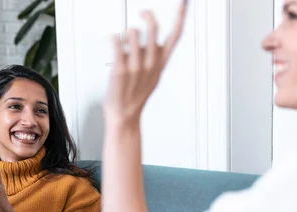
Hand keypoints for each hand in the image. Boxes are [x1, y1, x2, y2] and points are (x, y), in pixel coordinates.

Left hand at [103, 2, 187, 128]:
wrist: (124, 116)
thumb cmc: (135, 96)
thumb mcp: (152, 76)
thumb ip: (151, 56)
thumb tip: (143, 38)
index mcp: (161, 63)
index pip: (176, 35)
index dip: (181, 16)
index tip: (184, 2)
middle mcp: (151, 63)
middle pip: (154, 27)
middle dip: (147, 15)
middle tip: (142, 12)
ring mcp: (136, 66)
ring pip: (133, 32)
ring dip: (126, 33)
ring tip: (122, 43)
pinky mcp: (121, 69)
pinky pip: (116, 42)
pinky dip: (113, 38)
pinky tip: (112, 41)